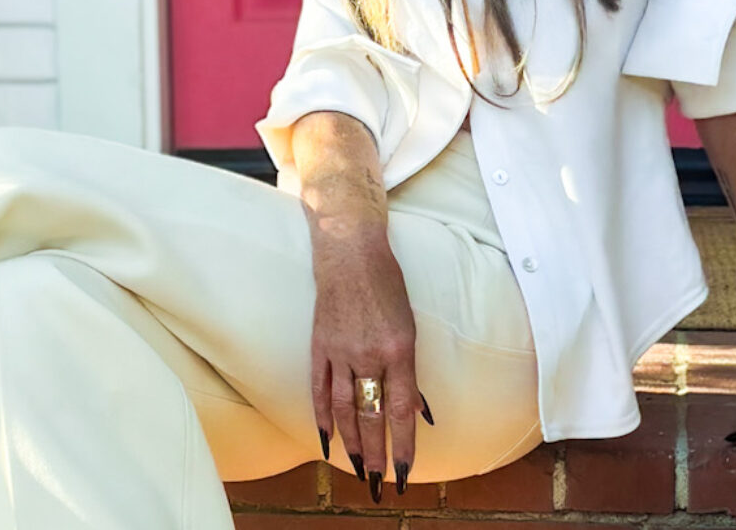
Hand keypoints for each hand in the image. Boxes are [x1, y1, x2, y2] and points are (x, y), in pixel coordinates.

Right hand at [308, 228, 430, 502]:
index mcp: (399, 350)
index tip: (406, 471)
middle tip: (379, 484)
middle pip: (371, 416)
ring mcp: (340, 351)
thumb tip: (416, 412)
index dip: (404, 444)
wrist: (350, 252)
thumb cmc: (388, 286)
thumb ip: (409, 372)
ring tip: (357, 469)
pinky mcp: (319, 346)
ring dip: (351, 444)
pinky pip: (319, 389)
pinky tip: (326, 440)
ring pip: (343, 409)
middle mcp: (369, 354)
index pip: (401, 410)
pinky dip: (322, 417)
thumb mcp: (409, 326)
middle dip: (376, 454)